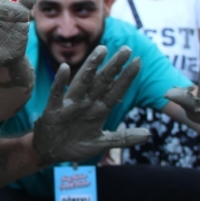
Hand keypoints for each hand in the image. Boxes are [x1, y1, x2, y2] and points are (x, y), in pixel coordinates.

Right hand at [32, 46, 149, 164]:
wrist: (51, 152)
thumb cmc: (76, 144)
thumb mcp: (102, 143)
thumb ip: (123, 138)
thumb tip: (148, 134)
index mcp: (99, 110)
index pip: (115, 90)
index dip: (126, 77)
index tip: (138, 61)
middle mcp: (86, 103)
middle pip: (102, 81)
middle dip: (114, 66)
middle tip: (126, 49)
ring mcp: (70, 105)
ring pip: (82, 82)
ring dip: (91, 66)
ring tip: (101, 50)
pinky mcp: (53, 110)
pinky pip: (56, 94)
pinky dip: (60, 82)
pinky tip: (64, 68)